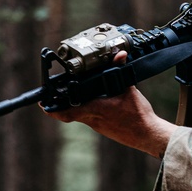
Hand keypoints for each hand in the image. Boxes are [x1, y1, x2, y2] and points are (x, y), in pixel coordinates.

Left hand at [42, 50, 175, 157]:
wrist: (148, 135)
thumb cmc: (139, 117)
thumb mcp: (129, 90)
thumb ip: (120, 70)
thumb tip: (119, 55)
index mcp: (95, 109)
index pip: (66, 111)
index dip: (52, 109)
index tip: (43, 105)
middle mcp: (92, 119)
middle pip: (68, 113)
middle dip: (60, 105)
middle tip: (51, 99)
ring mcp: (97, 126)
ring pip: (79, 115)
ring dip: (75, 106)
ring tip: (74, 97)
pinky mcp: (103, 129)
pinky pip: (90, 118)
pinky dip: (88, 110)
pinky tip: (95, 104)